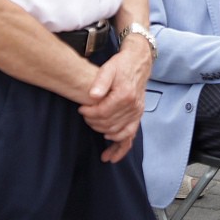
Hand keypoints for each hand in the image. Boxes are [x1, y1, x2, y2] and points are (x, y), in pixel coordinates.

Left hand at [79, 41, 151, 161]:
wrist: (138, 63)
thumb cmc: (121, 65)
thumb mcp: (109, 68)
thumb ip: (100, 81)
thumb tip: (93, 96)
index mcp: (125, 95)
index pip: (103, 112)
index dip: (89, 113)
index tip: (81, 109)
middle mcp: (133, 107)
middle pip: (109, 124)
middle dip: (93, 122)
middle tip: (85, 115)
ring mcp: (137, 113)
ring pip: (118, 133)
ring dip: (103, 132)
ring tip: (93, 126)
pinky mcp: (137, 117)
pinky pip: (130, 137)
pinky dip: (120, 148)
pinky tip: (111, 155)